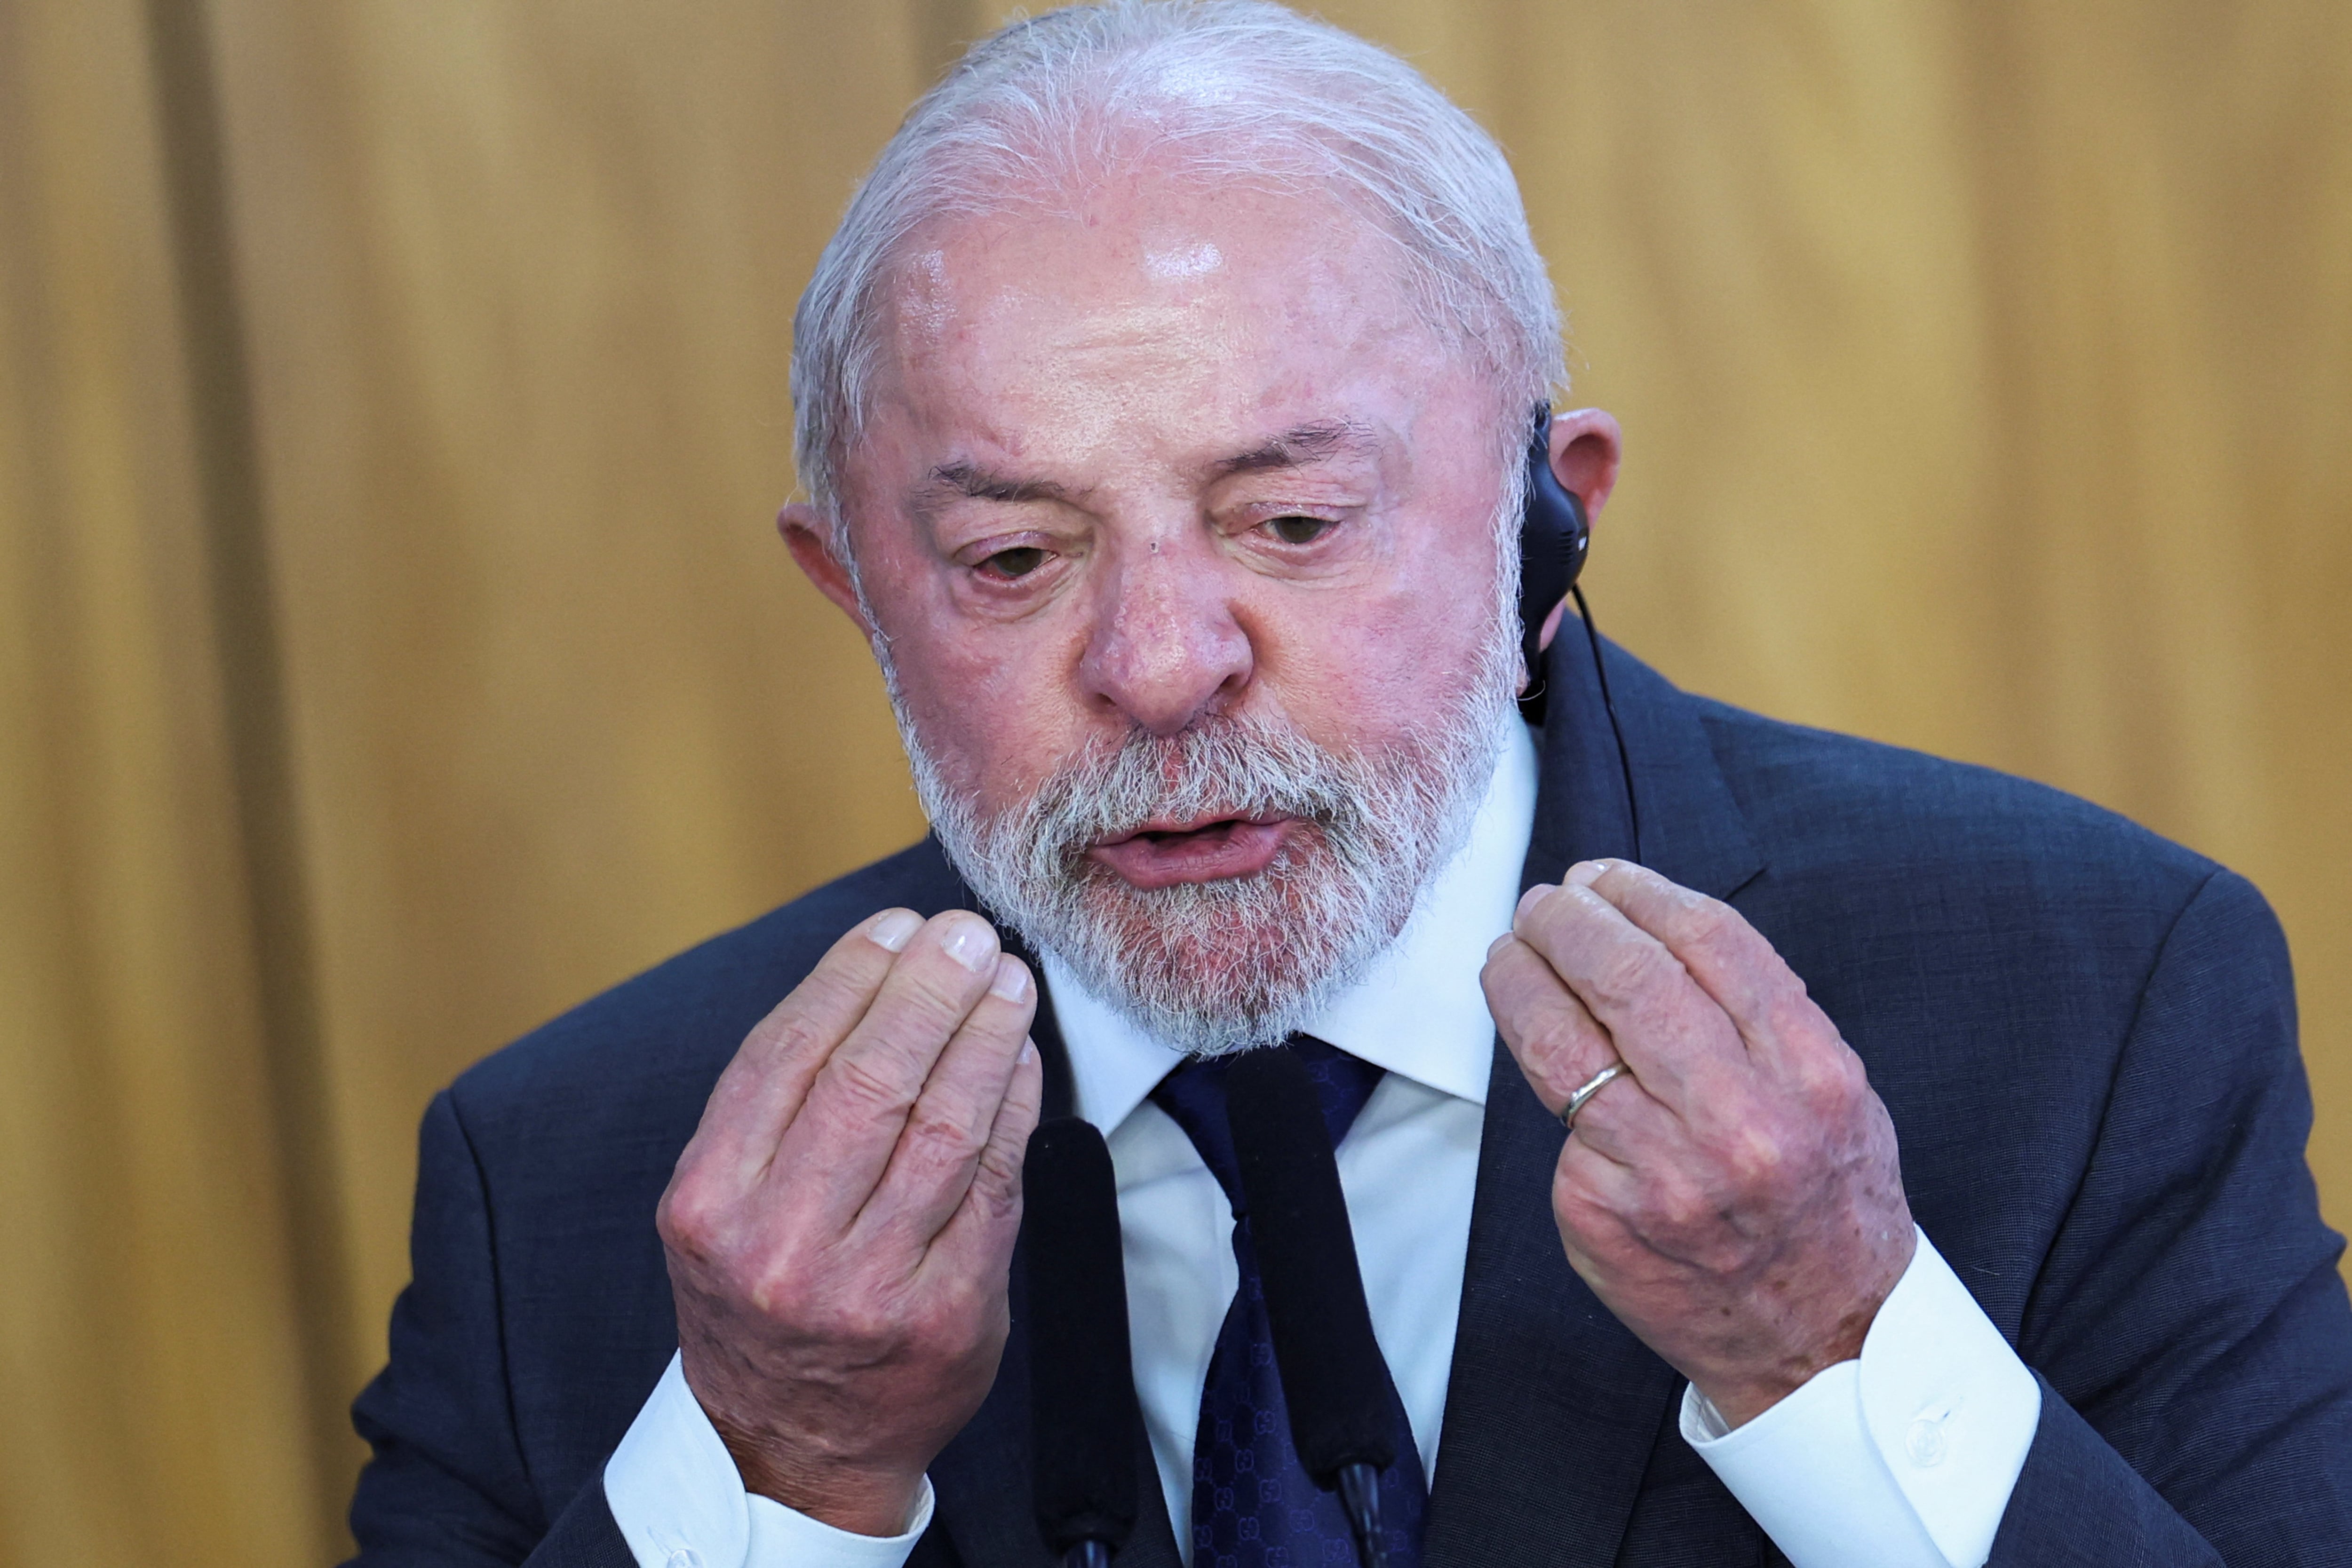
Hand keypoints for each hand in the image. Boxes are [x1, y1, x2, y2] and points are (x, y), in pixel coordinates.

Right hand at [656, 908, 1043, 1533]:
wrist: (790, 1444)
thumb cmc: (763, 1295)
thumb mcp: (725, 1203)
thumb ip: (781, 1102)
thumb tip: (881, 972)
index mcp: (711, 1203)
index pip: (787, 1054)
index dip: (850, 977)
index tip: (895, 927)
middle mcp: (782, 1247)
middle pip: (869, 1080)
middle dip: (927, 991)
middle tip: (966, 934)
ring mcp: (868, 1287)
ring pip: (941, 1126)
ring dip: (983, 1036)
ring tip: (1007, 980)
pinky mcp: (947, 1314)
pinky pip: (993, 1184)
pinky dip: (1012, 1106)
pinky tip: (1020, 1058)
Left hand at [1481, 860, 1913, 1426]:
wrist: (1826, 1340)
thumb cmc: (1823, 1200)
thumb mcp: (1833, 1092)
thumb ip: (1757, 1012)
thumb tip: (1645, 924)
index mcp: (1810, 1075)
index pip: (1707, 940)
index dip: (1639, 892)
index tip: (1602, 876)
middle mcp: (1739, 1122)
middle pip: (1624, 977)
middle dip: (1566, 921)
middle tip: (1541, 903)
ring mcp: (1662, 1173)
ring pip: (1559, 1042)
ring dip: (1519, 978)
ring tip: (1509, 951)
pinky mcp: (1600, 1214)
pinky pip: (1559, 1127)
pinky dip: (1549, 1084)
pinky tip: (1553, 1068)